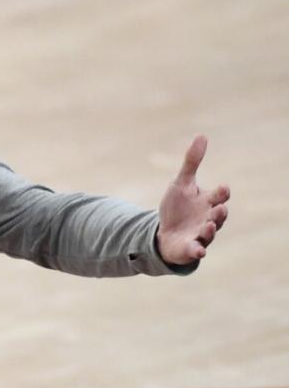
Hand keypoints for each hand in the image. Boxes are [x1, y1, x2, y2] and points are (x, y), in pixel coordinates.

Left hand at [156, 135, 229, 265]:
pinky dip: (198, 251)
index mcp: (208, 201)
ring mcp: (201, 234)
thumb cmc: (178, 207)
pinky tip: (199, 251)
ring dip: (210, 229)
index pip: (219, 195)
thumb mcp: (181, 183)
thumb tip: (202, 135)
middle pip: (218, 215)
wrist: (165, 232)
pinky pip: (197, 250)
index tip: (223, 188)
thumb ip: (191, 163)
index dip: (221, 192)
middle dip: (219, 212)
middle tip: (219, 208)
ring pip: (210, 233)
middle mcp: (208, 218)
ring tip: (207, 225)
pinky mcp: (191, 248)